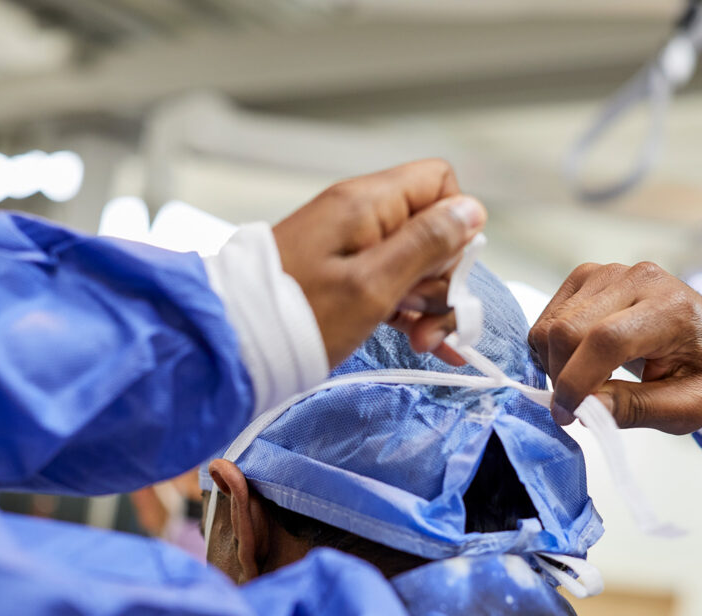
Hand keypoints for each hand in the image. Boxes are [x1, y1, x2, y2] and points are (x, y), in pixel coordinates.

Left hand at [273, 159, 486, 366]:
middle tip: (431, 321)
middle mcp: (358, 216)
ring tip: (422, 343)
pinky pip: (390, 284)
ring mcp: (348, 247)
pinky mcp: (339, 277)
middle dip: (444, 278)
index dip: (457, 227)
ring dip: (428, 304)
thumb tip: (470, 210)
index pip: (439, 183)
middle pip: (431, 229)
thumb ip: (425, 245)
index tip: (448, 273)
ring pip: (414, 263)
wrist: (230, 346)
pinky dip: (409, 312)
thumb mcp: (371, 285)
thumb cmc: (293, 318)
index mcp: (365, 204)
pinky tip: (424, 343)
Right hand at [527, 261, 701, 432]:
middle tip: (579, 406)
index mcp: (672, 309)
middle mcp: (639, 279)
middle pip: (568, 329)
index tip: (569, 415)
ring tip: (586, 382)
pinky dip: (551, 349)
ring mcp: (609, 272)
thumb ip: (638, 409)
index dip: (578, 381)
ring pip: (551, 325)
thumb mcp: (688, 408)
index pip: (606, 339)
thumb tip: (585, 409)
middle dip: (562, 376)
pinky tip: (580, 361)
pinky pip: (548, 317)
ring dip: (555, 364)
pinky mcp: (588, 276)